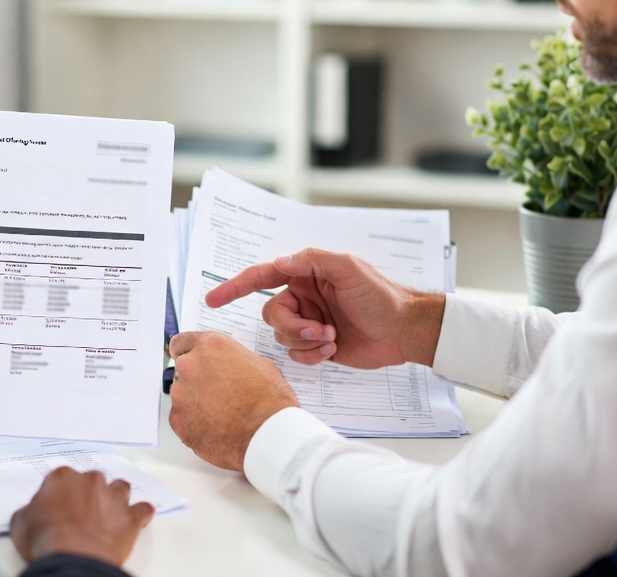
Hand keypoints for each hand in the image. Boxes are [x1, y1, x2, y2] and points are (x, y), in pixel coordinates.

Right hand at [10, 467, 153, 565]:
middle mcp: (90, 481)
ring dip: (116, 498)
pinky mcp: (130, 516)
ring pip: (120, 488)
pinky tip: (139, 518)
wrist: (74, 556)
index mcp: (62, 477)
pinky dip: (141, 514)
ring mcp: (113, 497)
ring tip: (110, 513)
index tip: (59, 506)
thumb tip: (34, 513)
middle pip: (93, 480)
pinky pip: (143, 509)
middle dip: (89, 493)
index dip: (61, 494)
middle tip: (82, 513)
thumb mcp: (20, 523)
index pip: (62, 479)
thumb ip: (30, 510)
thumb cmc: (47, 538)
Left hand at [168, 331, 299, 471]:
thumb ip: (234, 361)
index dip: (187, 354)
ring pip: (182, 396)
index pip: (182, 343)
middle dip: (196, 380)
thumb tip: (229, 367)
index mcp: (210, 347)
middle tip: (217, 395)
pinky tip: (216, 430)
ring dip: (196, 403)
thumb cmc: (270, 400)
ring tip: (221, 417)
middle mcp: (190, 366)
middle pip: (183, 371)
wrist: (267, 435)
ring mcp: (181, 394)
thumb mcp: (260, 365)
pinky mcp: (177, 420)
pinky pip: (182, 419)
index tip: (191, 362)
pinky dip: (194, 424)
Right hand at [204, 248, 444, 369]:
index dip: (235, 286)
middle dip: (291, 325)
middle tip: (319, 331)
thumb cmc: (381, 296)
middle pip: (271, 313)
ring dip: (304, 341)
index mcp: (306, 274)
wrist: (404, 331)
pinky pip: (296, 354)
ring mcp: (309, 322)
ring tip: (331, 340)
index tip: (213, 300)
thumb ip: (312, 262)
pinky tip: (332, 351)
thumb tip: (278, 262)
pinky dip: (310, 355)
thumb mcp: (349, 269)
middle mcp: (303, 297)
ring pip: (282, 336)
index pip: (262, 276)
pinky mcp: (316, 346)